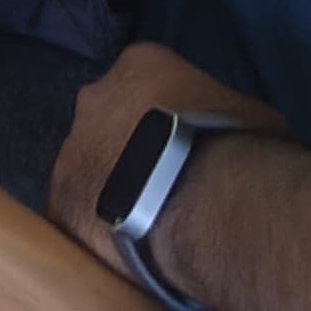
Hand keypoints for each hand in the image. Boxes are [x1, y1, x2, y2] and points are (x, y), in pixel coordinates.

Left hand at [47, 41, 283, 283]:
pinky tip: (128, 246)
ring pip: (87, 167)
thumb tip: (236, 139)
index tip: (182, 142)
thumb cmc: (238, 149)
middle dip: (127, 145)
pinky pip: (78, 215)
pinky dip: (99, 228)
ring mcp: (72, 149)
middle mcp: (94, 97)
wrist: (204, 202)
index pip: (144, 79)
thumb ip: (226, 117)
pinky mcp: (61, 202)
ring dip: (110, 186)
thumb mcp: (250, 117)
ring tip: (146, 220)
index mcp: (140, 64)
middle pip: (107, 119)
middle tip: (160, 181)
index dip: (165, 113)